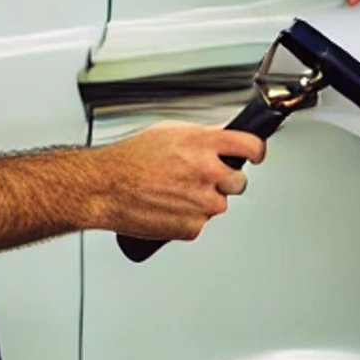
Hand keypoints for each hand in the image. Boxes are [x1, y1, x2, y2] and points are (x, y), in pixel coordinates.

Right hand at [87, 123, 267, 242]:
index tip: (254, 156)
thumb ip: (200, 137)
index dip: (255, 152)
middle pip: (239, 181)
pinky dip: (188, 218)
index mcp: (204, 144)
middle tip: (201, 179)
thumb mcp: (168, 132)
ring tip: (175, 193)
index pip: (251, 147)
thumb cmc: (128, 160)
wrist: (103, 188)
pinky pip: (200, 223)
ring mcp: (202, 202)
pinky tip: (168, 207)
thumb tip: (221, 138)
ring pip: (219, 204)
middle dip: (225, 181)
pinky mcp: (192, 227)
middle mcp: (207, 172)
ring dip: (204, 201)